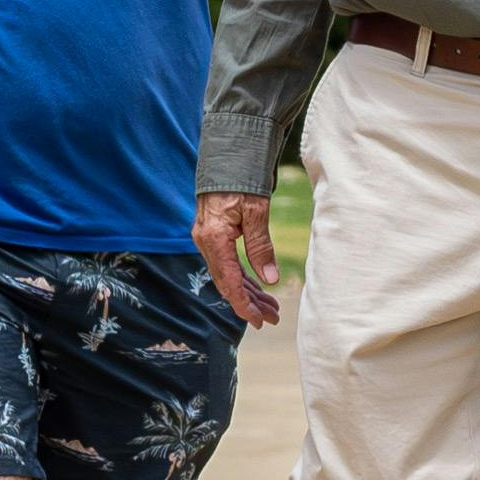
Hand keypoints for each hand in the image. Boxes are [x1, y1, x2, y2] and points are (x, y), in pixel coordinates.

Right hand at [193, 190, 281, 326]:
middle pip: (228, 282)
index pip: (229, 281)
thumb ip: (261, 247)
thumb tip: (270, 279)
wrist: (226, 158)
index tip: (259, 320)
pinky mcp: (214, 236)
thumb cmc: (241, 182)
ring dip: (249, 292)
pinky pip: (227, 263)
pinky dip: (243, 277)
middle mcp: (206, 243)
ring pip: (229, 275)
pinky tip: (258, 288)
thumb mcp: (256, 213)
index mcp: (214, 239)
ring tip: (271, 307)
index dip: (244, 304)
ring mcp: (208, 240)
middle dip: (250, 303)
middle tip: (273, 318)